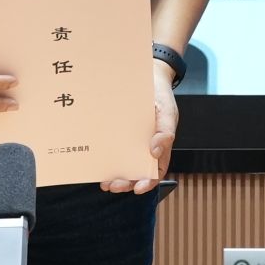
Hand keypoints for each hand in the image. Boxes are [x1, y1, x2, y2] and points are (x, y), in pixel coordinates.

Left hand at [106, 59, 178, 193]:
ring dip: (114, 176)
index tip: (138, 188)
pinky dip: (104, 158)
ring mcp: (129, 141)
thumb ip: (165, 132)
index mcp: (159, 146)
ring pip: (122, 164)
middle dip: (125, 182)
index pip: (155, 170)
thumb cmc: (161, 97)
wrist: (148, 75)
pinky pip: (110, 147)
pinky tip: (97, 162)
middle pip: (136, 172)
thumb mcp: (168, 113)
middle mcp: (143, 147)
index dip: (148, 182)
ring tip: (104, 182)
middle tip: (113, 185)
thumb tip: (154, 152)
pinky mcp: (116, 133)